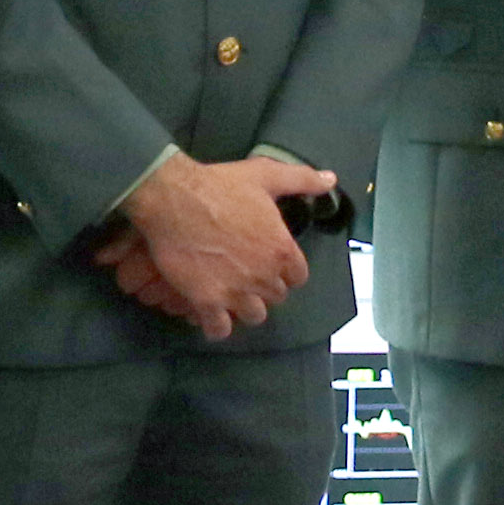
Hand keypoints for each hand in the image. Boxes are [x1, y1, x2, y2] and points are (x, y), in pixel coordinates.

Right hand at [101, 151, 330, 338]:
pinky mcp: (207, 302)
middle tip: (245, 273)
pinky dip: (216, 325)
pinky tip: (210, 312)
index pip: (298, 277)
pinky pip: (220, 330)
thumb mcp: (266, 175)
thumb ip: (302, 179)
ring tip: (230, 294)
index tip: (269, 262)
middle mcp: (264, 275)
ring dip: (244, 308)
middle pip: (276, 297)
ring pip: (254, 316)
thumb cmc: (219, 185)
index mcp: (282, 249)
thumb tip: (330, 180)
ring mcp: (236, 292)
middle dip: (264, 287)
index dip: (284, 270)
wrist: (172, 198)